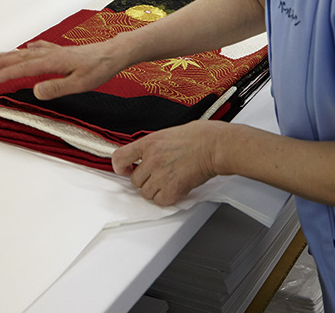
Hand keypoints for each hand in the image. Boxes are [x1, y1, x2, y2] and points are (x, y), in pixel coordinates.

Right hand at [0, 39, 125, 99]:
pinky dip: (33, 48)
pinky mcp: (66, 51)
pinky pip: (43, 47)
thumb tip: (35, 91)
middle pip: (25, 57)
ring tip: (1, 54)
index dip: (8, 74)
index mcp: (54, 62)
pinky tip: (30, 47)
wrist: (114, 54)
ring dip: (15, 54)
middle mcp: (54, 54)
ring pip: (32, 52)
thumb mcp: (79, 84)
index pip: (26, 68)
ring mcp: (59, 51)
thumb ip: (57, 88)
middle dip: (6, 62)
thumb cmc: (99, 69)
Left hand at [112, 120, 227, 205]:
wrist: (215, 145)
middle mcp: (151, 159)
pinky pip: (160, 201)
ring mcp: (161, 174)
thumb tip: (145, 156)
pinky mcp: (172, 188)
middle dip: (145, 180)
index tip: (125, 169)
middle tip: (160, 175)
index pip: (119, 158)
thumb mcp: (168, 133)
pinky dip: (167, 198)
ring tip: (170, 180)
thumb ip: (153, 146)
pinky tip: (176, 187)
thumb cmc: (199, 136)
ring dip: (156, 190)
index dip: (120, 167)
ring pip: (146, 193)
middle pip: (134, 181)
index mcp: (149, 143)